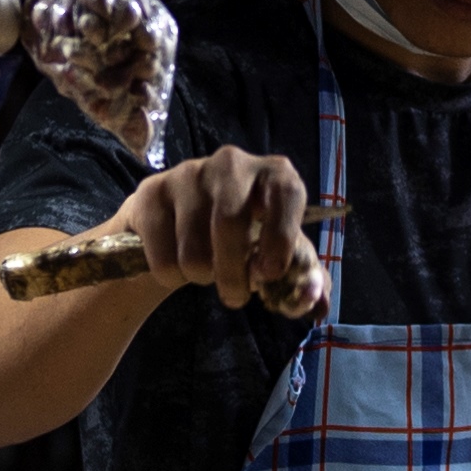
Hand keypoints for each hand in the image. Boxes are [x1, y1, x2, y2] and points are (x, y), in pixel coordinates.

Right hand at [125, 147, 321, 312]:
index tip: (270, 273)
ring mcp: (188, 174)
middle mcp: (232, 164)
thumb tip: (318, 306)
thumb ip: (302, 279)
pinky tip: (176, 264)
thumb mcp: (275, 252)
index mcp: (273, 174)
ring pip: (193, 249)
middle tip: (235, 297)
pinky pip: (162, 255)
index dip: (281, 235)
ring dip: (200, 278)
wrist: (177, 224)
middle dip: (232, 274)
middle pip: (229, 222)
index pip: (285, 192)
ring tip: (204, 272)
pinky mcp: (151, 191)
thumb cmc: (240, 237)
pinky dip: (170, 275)